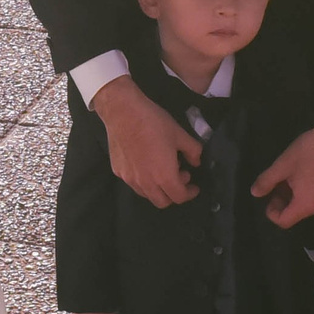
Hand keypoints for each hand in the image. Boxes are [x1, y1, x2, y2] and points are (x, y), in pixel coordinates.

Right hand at [95, 77, 201, 207]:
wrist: (123, 112)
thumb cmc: (154, 123)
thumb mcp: (180, 134)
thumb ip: (193, 151)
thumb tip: (196, 162)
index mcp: (164, 176)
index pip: (179, 197)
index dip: (190, 194)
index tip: (194, 186)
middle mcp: (146, 183)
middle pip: (163, 202)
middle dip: (175, 194)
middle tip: (180, 176)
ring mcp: (129, 179)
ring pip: (147, 195)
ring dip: (159, 188)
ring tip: (162, 168)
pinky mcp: (118, 171)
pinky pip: (134, 183)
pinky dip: (144, 180)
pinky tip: (146, 162)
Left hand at [253, 111, 313, 228]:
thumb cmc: (309, 152)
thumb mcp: (282, 165)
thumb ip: (266, 181)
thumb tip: (255, 193)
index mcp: (305, 205)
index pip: (284, 221)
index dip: (272, 212)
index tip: (269, 197)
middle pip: (297, 213)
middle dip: (284, 202)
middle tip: (277, 183)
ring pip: (309, 204)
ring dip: (297, 195)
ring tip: (291, 176)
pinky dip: (311, 190)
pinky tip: (308, 172)